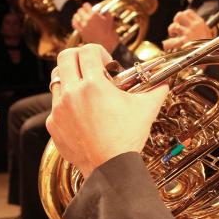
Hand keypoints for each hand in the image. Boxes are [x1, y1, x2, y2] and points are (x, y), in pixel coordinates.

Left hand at [46, 44, 169, 176]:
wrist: (111, 168)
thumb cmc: (127, 139)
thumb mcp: (146, 110)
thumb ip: (156, 90)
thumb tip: (164, 83)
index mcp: (93, 84)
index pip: (86, 50)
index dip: (98, 51)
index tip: (106, 63)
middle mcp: (71, 93)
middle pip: (65, 57)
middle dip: (79, 58)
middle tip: (91, 68)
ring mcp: (59, 110)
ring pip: (58, 81)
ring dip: (72, 81)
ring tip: (87, 94)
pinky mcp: (53, 125)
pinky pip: (56, 107)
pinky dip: (67, 106)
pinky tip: (83, 116)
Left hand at [72, 3, 119, 52]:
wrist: (105, 42)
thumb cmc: (108, 29)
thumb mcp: (109, 18)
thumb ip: (104, 11)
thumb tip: (99, 8)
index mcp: (93, 14)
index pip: (85, 5)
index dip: (87, 6)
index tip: (88, 7)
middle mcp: (87, 19)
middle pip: (80, 10)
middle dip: (83, 10)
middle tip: (84, 11)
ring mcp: (82, 25)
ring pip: (76, 16)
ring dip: (78, 15)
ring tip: (80, 16)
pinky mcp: (80, 31)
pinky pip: (74, 23)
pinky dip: (75, 21)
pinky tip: (77, 21)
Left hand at [163, 9, 212, 50]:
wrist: (210, 57)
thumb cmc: (210, 48)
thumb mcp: (209, 35)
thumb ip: (203, 29)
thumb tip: (201, 25)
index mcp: (200, 23)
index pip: (188, 12)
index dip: (183, 16)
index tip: (182, 22)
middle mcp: (194, 26)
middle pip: (179, 15)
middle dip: (175, 21)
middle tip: (177, 28)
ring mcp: (188, 34)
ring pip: (173, 27)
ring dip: (171, 31)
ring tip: (173, 36)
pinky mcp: (183, 44)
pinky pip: (169, 42)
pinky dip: (166, 44)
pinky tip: (166, 45)